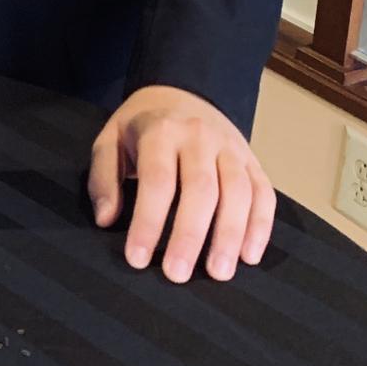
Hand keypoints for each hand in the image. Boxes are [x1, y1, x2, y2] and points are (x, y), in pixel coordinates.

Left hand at [87, 85, 275, 282]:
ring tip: (219, 273)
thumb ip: (103, 178)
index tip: (137, 259)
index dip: (148, 221)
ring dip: (231, 235)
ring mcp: (230, 148)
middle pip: (200, 189)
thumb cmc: (141, 127)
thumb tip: (106, 219)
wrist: (181, 91)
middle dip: (190, 235)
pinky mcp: (252, 160)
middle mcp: (199, 137)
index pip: (157, 180)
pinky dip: (261, 226)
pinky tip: (249, 256)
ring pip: (238, 192)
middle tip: (178, 274)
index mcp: (161, 131)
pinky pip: (263, 193)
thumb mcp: (110, 140)